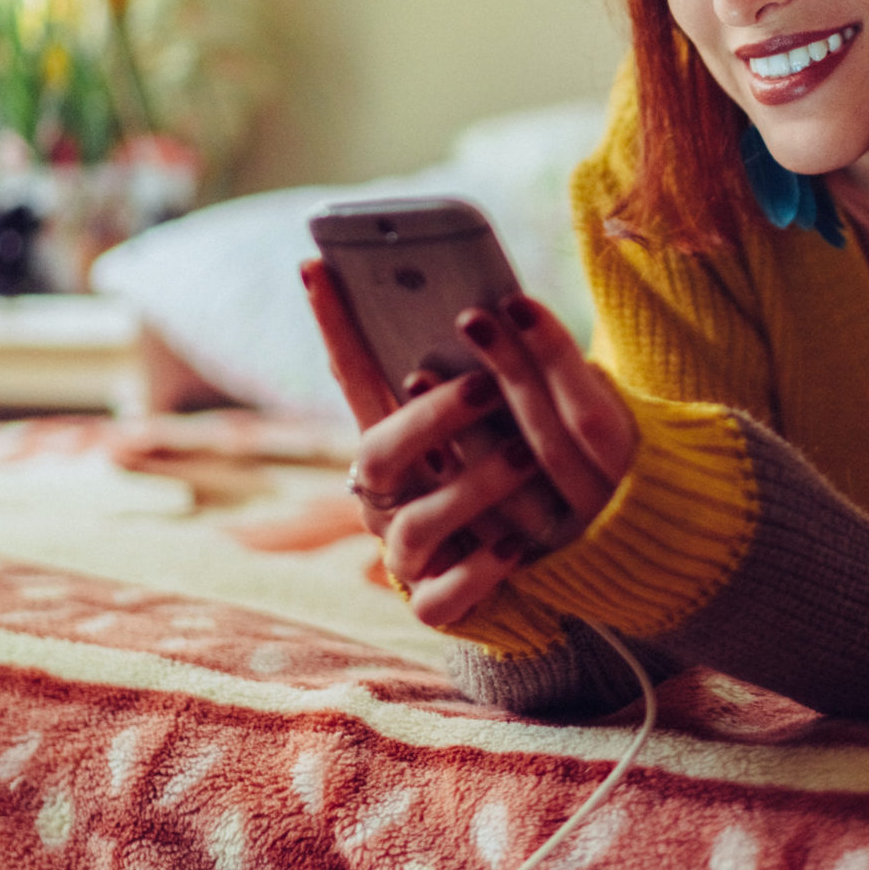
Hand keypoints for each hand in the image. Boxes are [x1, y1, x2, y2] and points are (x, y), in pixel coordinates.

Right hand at [301, 261, 635, 630]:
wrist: (550, 570)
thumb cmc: (525, 477)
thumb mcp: (514, 419)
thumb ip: (493, 374)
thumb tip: (504, 305)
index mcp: (398, 442)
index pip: (355, 376)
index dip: (334, 326)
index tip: (318, 264)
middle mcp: (387, 497)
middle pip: (376, 454)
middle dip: (431, 418)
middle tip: (488, 385)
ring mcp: (408, 554)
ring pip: (413, 524)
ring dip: (471, 487)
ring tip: (526, 455)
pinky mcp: (437, 605)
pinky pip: (442, 597)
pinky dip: (479, 571)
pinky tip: (517, 547)